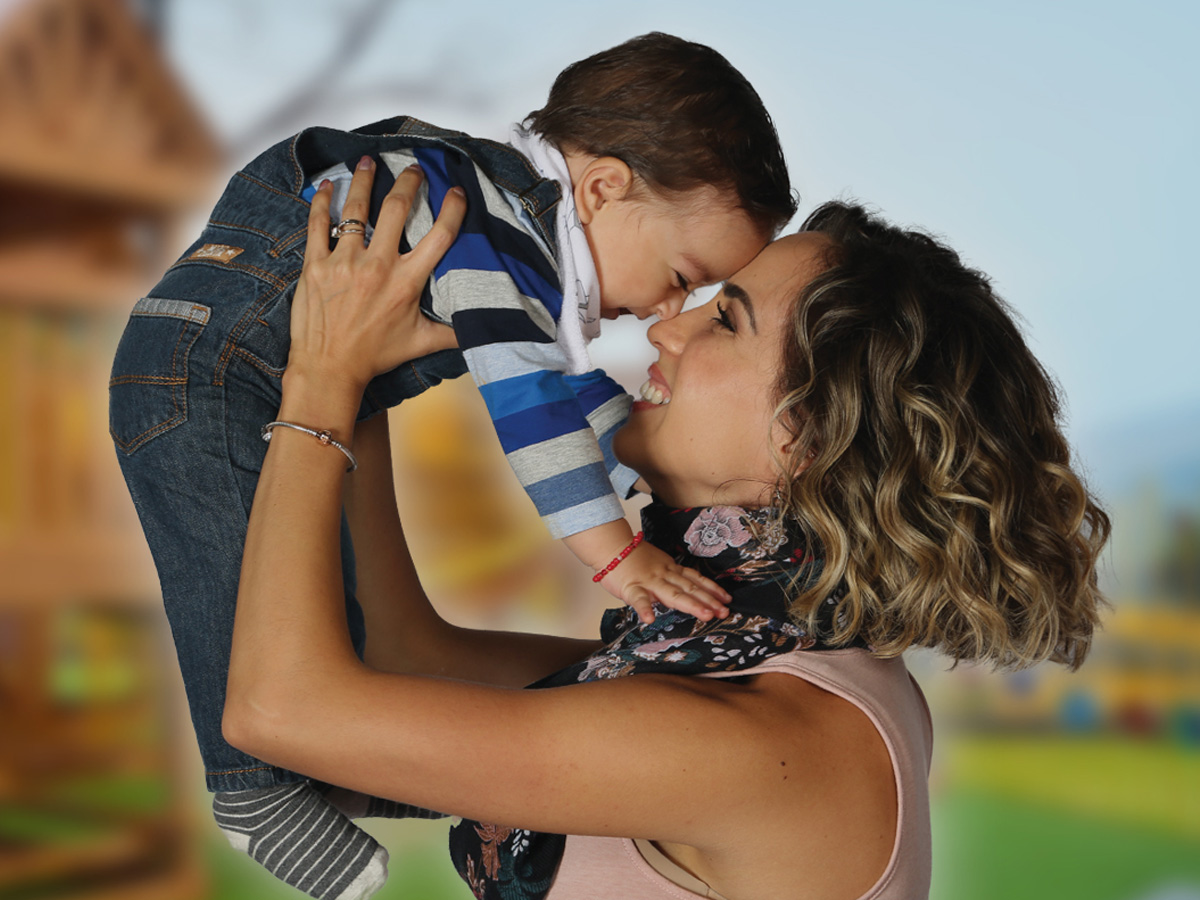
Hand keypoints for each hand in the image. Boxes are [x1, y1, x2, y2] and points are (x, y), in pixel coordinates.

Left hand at [286, 156, 463, 393]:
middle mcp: (378, 266)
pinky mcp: (316, 265)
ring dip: (364, 180)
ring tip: (369, 161)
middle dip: (409, 182)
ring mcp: (345, 262)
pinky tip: (328, 186)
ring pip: (356, 209)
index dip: (452, 209)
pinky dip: (323, 202)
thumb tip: (480, 330)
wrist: (329, 369)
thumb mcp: (420, 343)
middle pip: (396, 209)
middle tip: (414, 169)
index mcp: (406, 282)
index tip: (457, 192)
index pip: (439, 237)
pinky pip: (319, 224)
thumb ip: (452, 332)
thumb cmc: (374, 356)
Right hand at [601, 541, 730, 624]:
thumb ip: (671, 576)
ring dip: (691, 605)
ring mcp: (649, 581)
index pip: (695, 579)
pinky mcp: (631, 588)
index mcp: (670, 570)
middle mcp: (664, 575)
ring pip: (673, 594)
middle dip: (709, 600)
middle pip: (690, 588)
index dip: (712, 589)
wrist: (611, 547)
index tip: (727, 598)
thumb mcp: (658, 563)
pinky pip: (638, 599)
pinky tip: (650, 619)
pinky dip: (644, 609)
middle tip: (724, 611)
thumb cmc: (632, 558)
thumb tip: (687, 587)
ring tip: (706, 615)